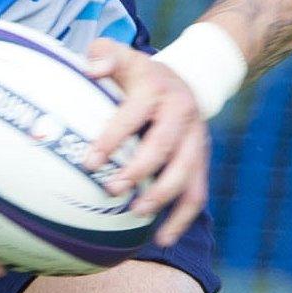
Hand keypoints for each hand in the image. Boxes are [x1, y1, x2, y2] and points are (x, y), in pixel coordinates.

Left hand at [82, 39, 208, 246]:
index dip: (112, 139)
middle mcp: (181, 115)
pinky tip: (161, 238)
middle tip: (111, 189)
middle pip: (163, 147)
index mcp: (157, 90)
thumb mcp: (121, 53)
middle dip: (138, 170)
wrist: (190, 78)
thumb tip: (89, 70)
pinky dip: (182, 219)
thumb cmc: (140, 72)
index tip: (89, 162)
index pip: (133, 116)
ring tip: (135, 212)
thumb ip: (103, 55)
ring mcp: (195, 140)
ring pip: (186, 173)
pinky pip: (197, 194)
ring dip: (162, 196)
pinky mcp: (202, 161)